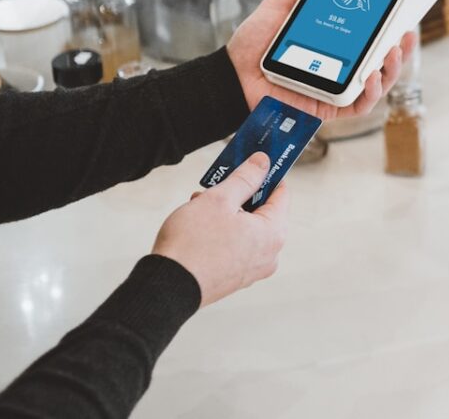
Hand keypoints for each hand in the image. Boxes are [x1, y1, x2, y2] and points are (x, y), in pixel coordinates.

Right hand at [152, 152, 288, 307]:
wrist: (167, 287)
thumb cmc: (193, 244)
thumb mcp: (220, 199)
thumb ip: (245, 178)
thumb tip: (263, 162)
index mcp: (274, 233)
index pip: (281, 193)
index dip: (266, 175)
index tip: (252, 164)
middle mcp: (270, 254)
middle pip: (263, 212)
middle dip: (240, 196)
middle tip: (217, 186)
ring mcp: (253, 270)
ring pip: (247, 229)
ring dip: (228, 213)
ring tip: (201, 204)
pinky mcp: (235, 279)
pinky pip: (236, 246)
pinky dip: (223, 233)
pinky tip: (200, 225)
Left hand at [226, 0, 415, 120]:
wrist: (232, 75)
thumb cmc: (254, 45)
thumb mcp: (280, 6)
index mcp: (335, 45)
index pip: (370, 38)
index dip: (390, 29)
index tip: (403, 14)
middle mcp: (340, 68)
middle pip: (381, 61)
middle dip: (400, 49)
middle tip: (405, 32)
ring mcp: (337, 89)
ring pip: (378, 84)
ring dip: (391, 68)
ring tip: (392, 51)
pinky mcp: (330, 108)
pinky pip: (360, 105)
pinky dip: (370, 92)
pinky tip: (370, 76)